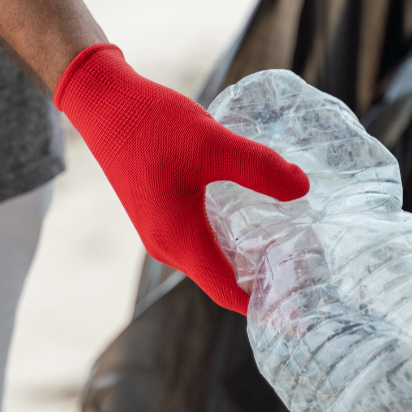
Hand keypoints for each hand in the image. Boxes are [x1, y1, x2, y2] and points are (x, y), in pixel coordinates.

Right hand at [54, 45, 309, 313]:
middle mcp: (166, 244)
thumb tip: (302, 188)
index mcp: (178, 239)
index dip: (264, 305)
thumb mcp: (212, 143)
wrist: (104, 103)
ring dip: (244, 258)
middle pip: (221, 279)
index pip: (227, 293)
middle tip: (306, 269)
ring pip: (210, 258)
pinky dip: (227, 239)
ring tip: (287, 245)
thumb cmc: (151, 125)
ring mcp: (159, 229)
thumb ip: (258, 168)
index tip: (301, 307)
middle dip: (261, 281)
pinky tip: (251, 217)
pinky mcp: (158, 212)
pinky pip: (198, 239)